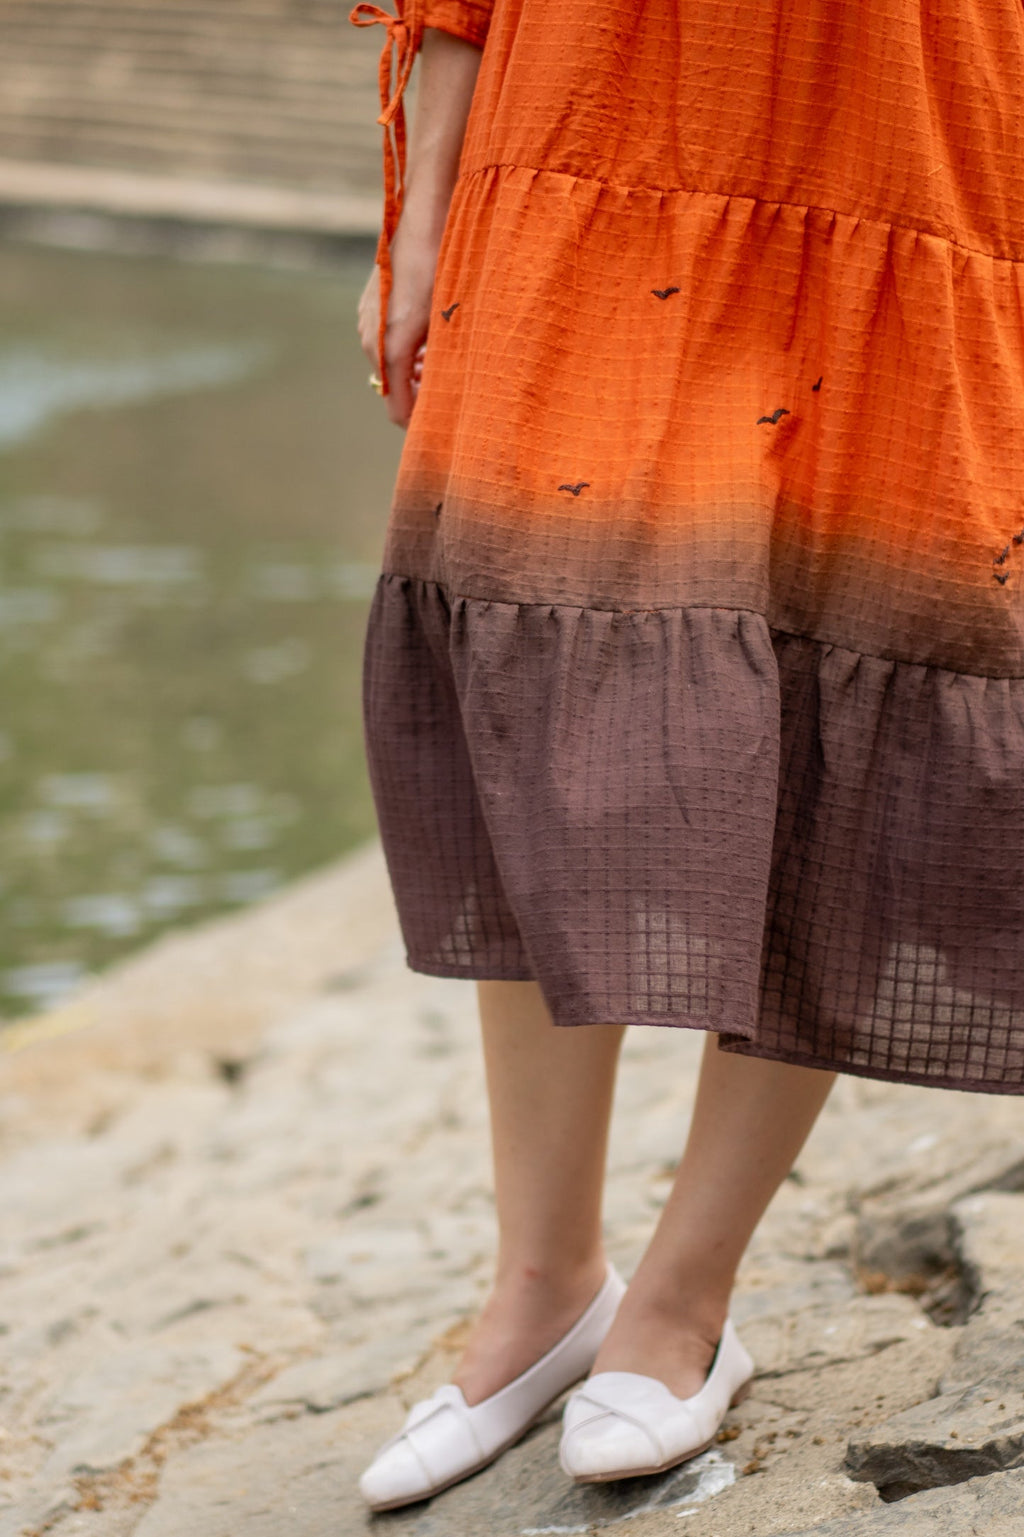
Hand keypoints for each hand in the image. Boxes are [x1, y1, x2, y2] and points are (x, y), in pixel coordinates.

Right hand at [356, 217, 440, 428]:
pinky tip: (433, 339)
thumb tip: (443, 401)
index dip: (421, 423)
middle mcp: (370, 338)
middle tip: (454, 393)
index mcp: (388, 349)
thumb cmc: (442, 269)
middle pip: (394, 388)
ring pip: (393, 364)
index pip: (399, 410)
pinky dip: (409, 349)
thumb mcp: (447, 325)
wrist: (425, 218)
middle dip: (422, 395)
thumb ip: (439, 368)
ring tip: (447, 364)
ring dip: (418, 372)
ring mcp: (367, 320)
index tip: (445, 428)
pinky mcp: (371, 305)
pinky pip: (388, 340)